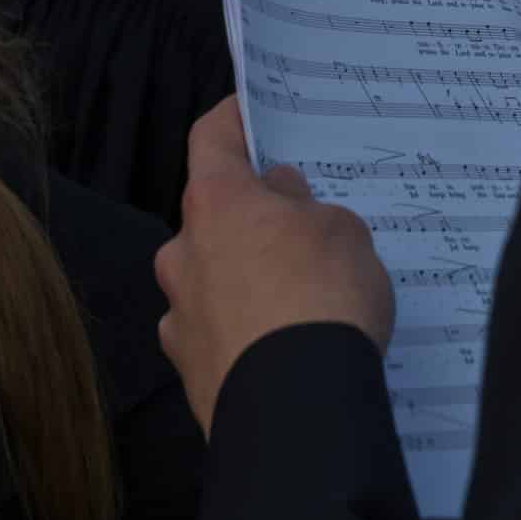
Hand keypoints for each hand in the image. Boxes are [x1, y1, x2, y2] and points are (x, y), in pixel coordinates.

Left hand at [154, 96, 394, 433]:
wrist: (296, 408)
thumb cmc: (322, 297)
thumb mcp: (342, 230)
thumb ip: (306, 208)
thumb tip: (281, 201)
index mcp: (216, 203)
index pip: (211, 140)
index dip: (232, 120)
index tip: (250, 110)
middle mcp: (183, 253)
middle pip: (212, 215)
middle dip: (250, 216)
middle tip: (299, 224)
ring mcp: (179, 314)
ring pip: (209, 277)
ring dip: (242, 276)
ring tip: (296, 293)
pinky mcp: (188, 370)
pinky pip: (214, 331)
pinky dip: (240, 328)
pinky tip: (279, 342)